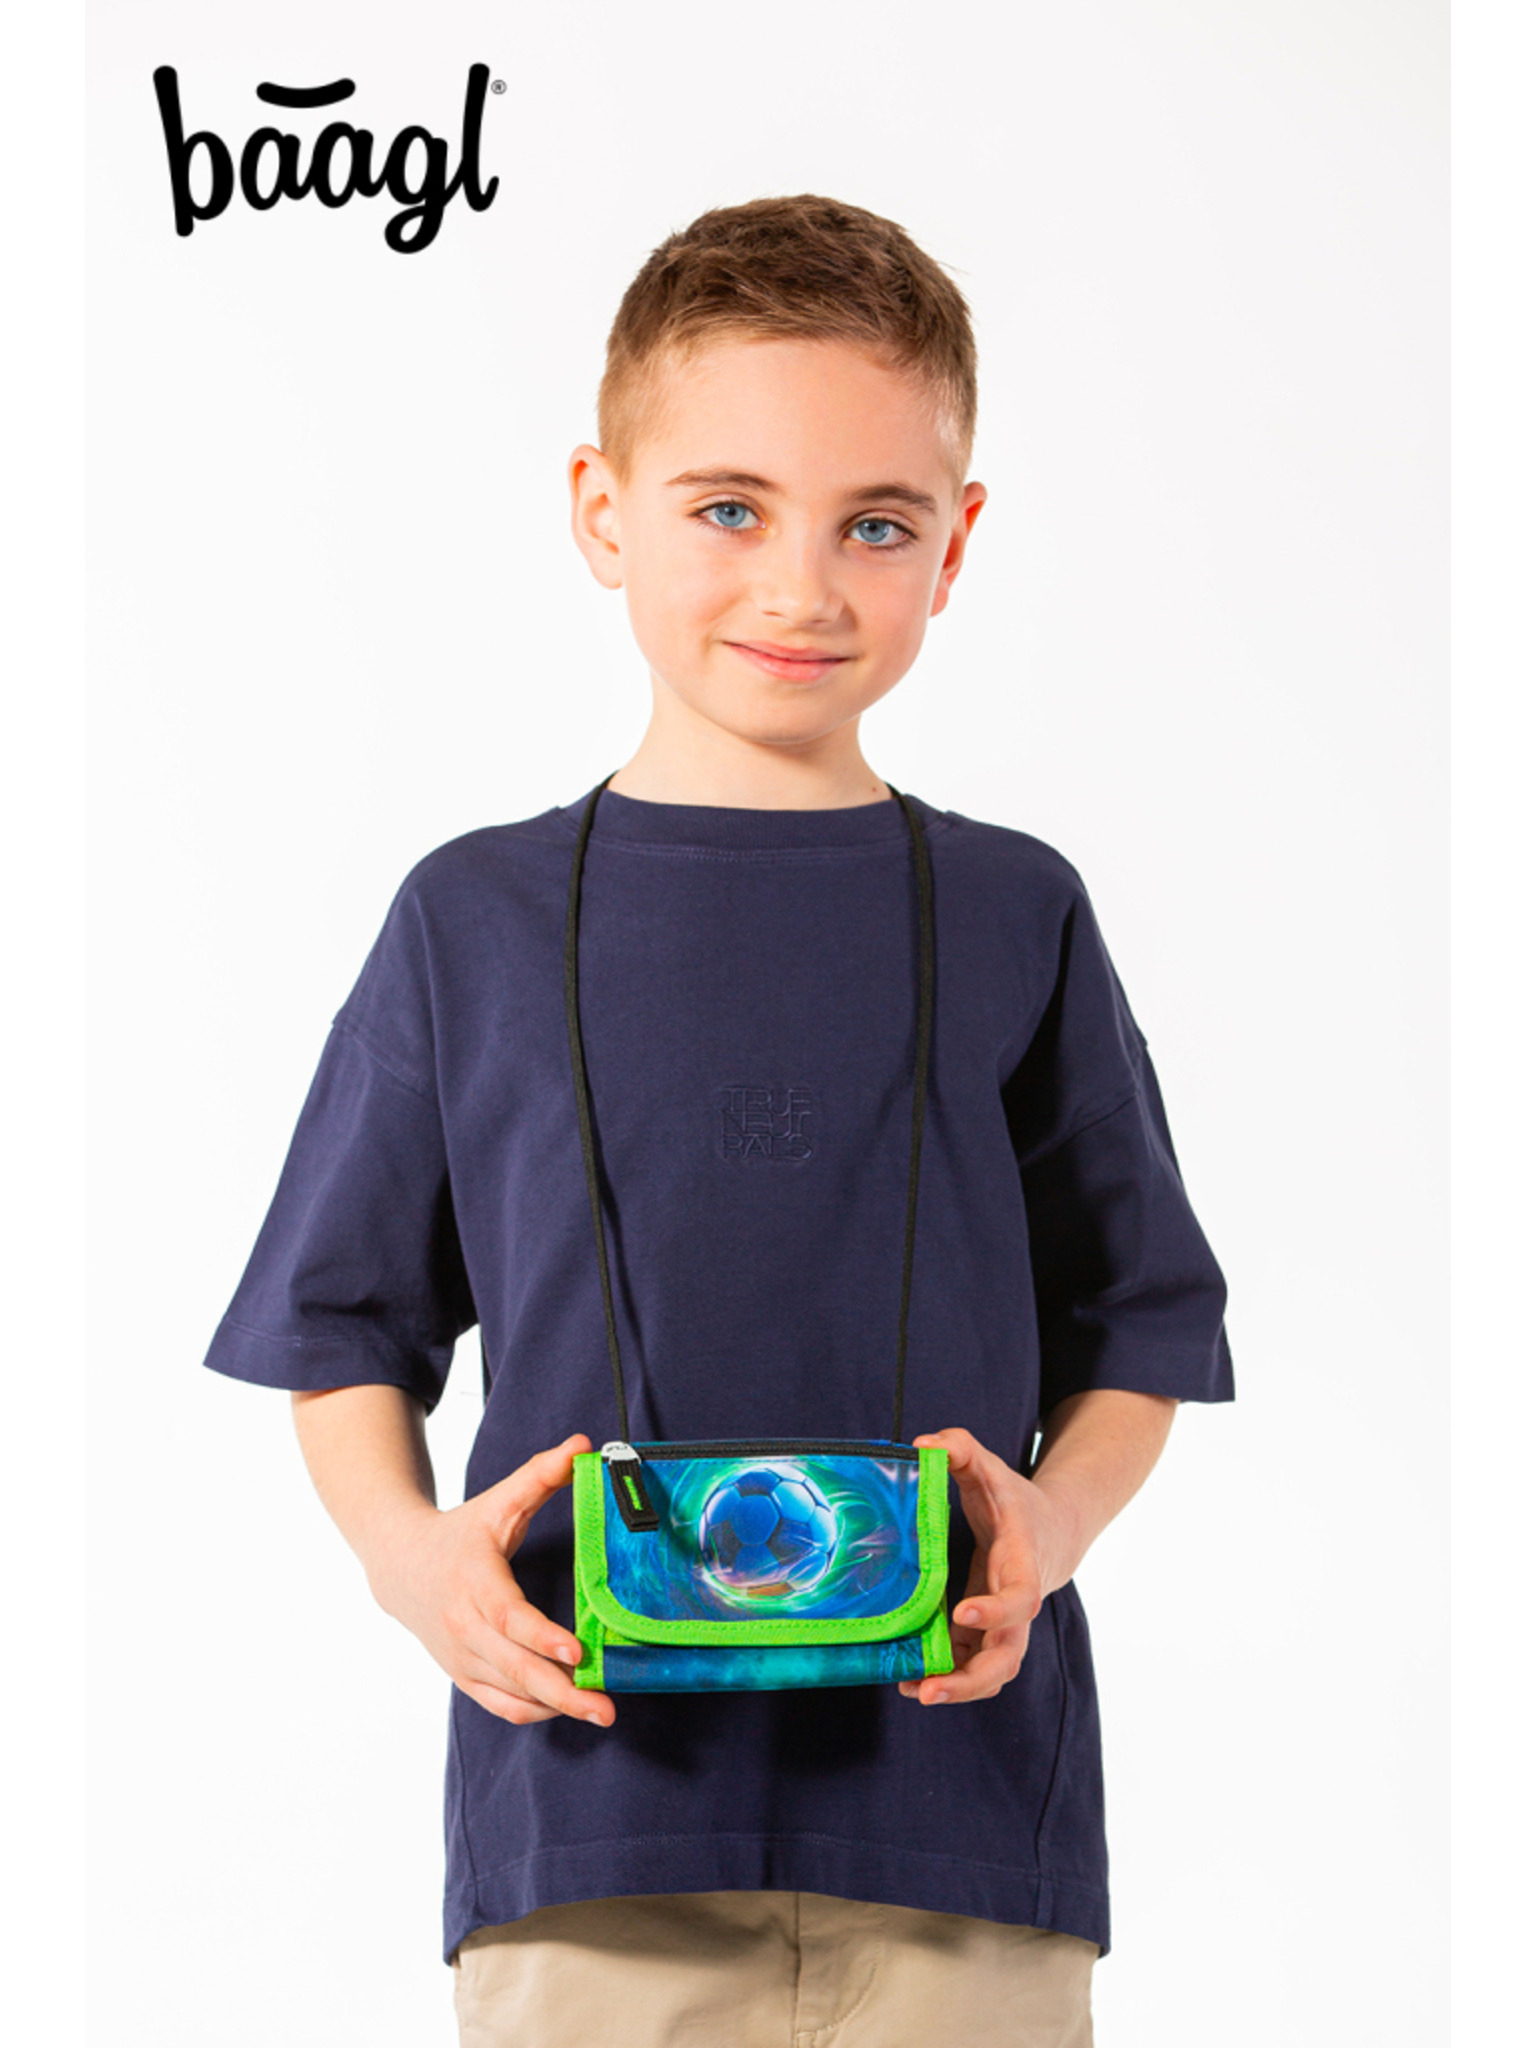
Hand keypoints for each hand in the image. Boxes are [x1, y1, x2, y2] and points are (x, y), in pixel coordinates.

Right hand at [369, 1433, 613, 1729]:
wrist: (401, 1566)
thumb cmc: (460, 1533)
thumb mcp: (499, 1501)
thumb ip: (541, 1474)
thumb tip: (584, 1444)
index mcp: (474, 1581)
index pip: (508, 1616)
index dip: (542, 1638)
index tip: (578, 1653)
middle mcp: (463, 1625)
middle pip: (515, 1667)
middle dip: (564, 1692)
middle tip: (607, 1708)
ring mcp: (461, 1656)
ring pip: (510, 1693)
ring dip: (555, 1706)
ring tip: (599, 1710)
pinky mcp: (463, 1675)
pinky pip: (499, 1705)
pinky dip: (532, 1712)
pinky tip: (565, 1708)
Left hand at [898, 1426, 1078, 1707]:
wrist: (1051, 1530)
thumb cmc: (1014, 1500)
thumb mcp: (990, 1468)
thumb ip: (961, 1448)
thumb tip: (923, 1445)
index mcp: (1022, 1563)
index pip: (1020, 1596)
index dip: (995, 1609)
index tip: (962, 1612)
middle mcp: (1017, 1603)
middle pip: (1008, 1656)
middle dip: (971, 1679)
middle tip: (930, 1688)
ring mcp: (1003, 1624)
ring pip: (991, 1671)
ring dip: (956, 1688)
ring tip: (913, 1691)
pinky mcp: (986, 1634)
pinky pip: (972, 1665)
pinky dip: (947, 1677)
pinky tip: (909, 1679)